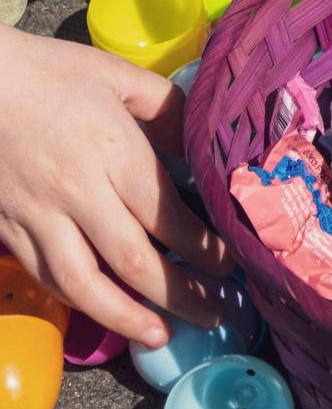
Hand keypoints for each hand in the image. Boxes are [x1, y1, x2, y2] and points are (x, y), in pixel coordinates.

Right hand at [0, 27, 230, 346]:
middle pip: (135, 261)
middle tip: (217, 314)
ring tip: (162, 336)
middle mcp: (77, 192)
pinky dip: (79, 300)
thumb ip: (167, 111)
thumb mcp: (118, 76)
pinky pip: (45, 274)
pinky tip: (105, 310)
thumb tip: (201, 146)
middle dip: (181, 295)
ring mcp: (37, 214)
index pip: (169, 217)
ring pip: (83, 282)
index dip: (204, 250)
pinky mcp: (6, 225)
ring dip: (126, 316)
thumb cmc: (47, 72)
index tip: (232, 266)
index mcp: (114, 153)